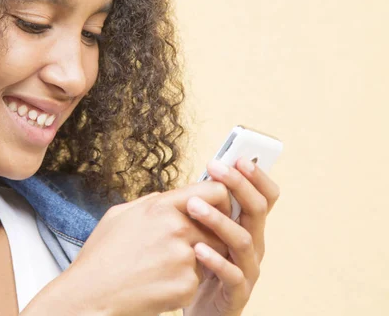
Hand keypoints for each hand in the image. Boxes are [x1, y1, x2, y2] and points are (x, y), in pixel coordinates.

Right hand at [47, 181, 231, 315]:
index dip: (221, 201)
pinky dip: (181, 285)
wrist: (91, 293)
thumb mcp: (120, 214)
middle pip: (218, 228)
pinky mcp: (186, 285)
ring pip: (209, 255)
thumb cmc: (102, 255)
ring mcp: (184, 257)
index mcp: (161, 206)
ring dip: (194, 262)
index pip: (214, 191)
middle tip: (182, 249)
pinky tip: (158, 284)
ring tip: (162, 268)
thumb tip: (168, 198)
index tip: (217, 210)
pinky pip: (196, 280)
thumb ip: (151, 202)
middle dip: (207, 238)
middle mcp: (177, 228)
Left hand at [182, 157, 280, 315]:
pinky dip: (216, 260)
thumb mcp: (206, 231)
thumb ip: (209, 208)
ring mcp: (248, 270)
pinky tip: (198, 249)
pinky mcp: (237, 294)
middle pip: (257, 211)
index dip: (256, 176)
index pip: (265, 197)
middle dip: (239, 185)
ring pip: (244, 240)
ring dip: (219, 220)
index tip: (238, 157)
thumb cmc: (201, 265)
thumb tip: (205, 174)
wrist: (200, 310)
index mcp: (249, 227)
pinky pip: (232, 275)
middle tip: (215, 168)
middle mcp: (254, 246)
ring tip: (193, 206)